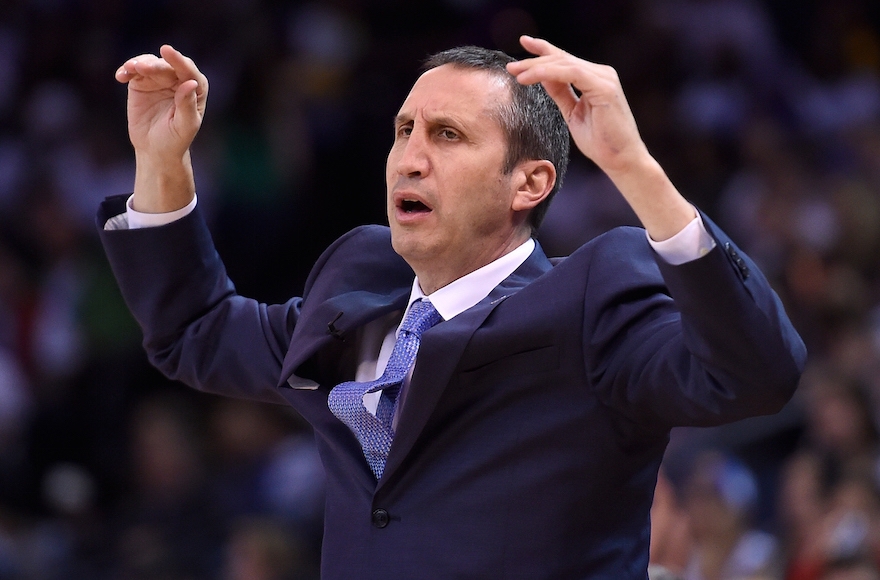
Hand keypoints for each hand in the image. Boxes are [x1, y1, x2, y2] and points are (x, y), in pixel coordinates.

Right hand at [115, 46, 207, 212]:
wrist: (156, 150)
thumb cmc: (176, 140)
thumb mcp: (185, 126)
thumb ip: (187, 105)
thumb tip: (190, 83)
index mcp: (195, 88)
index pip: (188, 70)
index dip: (178, 60)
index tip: (166, 50)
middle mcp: (178, 79)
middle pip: (167, 66)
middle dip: (154, 65)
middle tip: (140, 68)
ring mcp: (159, 79)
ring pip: (149, 63)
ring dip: (138, 64)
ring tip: (130, 69)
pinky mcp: (141, 82)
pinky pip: (133, 71)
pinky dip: (127, 70)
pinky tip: (121, 76)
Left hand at [506, 36, 694, 240]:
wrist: (620, 160)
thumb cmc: (600, 142)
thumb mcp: (572, 113)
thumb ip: (560, 93)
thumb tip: (542, 78)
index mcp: (594, 78)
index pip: (565, 60)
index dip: (544, 50)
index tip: (524, 43)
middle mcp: (601, 73)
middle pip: (562, 60)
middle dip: (534, 61)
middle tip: (510, 66)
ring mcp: (604, 78)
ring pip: (564, 64)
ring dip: (536, 67)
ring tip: (516, 73)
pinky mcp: (604, 87)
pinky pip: (571, 74)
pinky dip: (548, 74)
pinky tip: (531, 77)